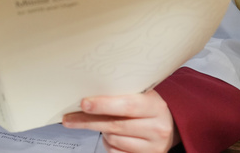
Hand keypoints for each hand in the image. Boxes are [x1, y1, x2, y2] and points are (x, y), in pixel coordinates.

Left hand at [62, 90, 178, 152]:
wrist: (171, 125)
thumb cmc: (149, 106)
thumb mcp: (142, 94)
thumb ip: (122, 94)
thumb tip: (88, 93)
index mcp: (155, 106)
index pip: (127, 105)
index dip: (104, 105)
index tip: (84, 103)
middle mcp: (156, 128)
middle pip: (115, 126)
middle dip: (88, 121)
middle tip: (68, 118)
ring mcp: (151, 147)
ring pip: (113, 140)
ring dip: (101, 132)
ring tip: (101, 122)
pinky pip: (115, 152)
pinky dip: (108, 144)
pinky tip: (111, 135)